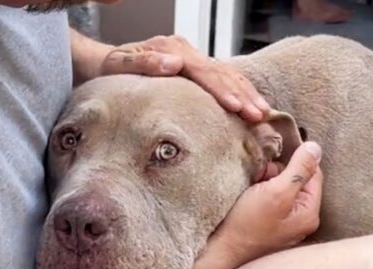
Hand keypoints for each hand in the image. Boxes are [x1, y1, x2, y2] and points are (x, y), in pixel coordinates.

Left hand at [99, 35, 269, 121]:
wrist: (109, 63)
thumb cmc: (112, 70)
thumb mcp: (119, 65)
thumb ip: (144, 63)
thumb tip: (174, 64)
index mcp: (170, 49)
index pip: (202, 70)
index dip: (221, 89)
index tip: (235, 106)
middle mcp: (185, 51)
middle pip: (220, 72)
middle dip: (242, 95)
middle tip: (257, 115)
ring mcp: (193, 58)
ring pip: (227, 74)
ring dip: (247, 93)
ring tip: (263, 113)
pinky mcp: (196, 69)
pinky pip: (224, 77)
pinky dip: (241, 90)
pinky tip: (254, 104)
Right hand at [215, 141, 323, 261]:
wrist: (219, 251)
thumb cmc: (246, 224)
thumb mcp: (276, 192)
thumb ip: (298, 170)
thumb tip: (316, 147)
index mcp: (309, 213)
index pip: (313, 174)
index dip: (292, 163)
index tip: (270, 168)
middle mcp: (299, 220)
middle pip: (295, 181)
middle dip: (275, 174)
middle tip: (257, 180)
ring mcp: (283, 224)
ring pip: (279, 189)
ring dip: (264, 182)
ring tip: (249, 189)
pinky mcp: (266, 225)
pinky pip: (268, 200)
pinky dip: (257, 193)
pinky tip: (246, 198)